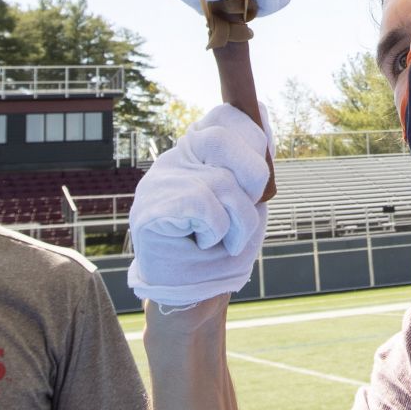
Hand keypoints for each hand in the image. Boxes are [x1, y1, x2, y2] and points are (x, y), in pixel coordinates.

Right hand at [129, 105, 272, 307]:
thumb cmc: (221, 251)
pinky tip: (202, 243)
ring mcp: (158, 183)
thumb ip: (252, 162)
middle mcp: (174, 160)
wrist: (193, 298)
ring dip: (239, 221)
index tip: (255, 181)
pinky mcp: (149, 210)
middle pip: (223, 138)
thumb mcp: (248, 201)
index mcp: (195, 153)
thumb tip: (261, 111)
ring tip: (223, 240)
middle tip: (246, 211)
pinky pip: (202, 205)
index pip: (225, 116)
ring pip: (219, 181)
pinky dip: (216, 231)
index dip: (252, 139)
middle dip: (252, 179)